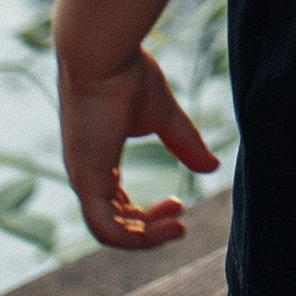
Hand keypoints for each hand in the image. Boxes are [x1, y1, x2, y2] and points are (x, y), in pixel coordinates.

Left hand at [56, 45, 220, 251]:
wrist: (103, 56)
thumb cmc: (127, 75)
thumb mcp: (164, 116)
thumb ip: (185, 143)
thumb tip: (212, 166)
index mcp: (99, 161)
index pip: (118, 206)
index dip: (148, 215)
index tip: (179, 202)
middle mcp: (87, 175)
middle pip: (116, 224)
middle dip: (151, 229)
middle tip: (180, 220)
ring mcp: (84, 179)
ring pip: (111, 232)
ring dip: (146, 238)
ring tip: (177, 227)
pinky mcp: (86, 179)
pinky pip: (105, 228)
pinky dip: (135, 237)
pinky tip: (165, 224)